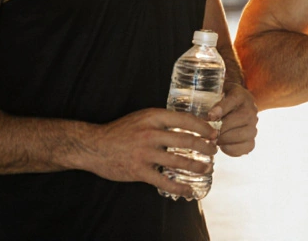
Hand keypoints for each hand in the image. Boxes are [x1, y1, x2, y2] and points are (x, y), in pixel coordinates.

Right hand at [81, 107, 217, 198]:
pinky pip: (164, 181)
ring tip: (207, 168)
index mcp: (153, 117)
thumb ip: (162, 120)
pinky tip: (189, 190)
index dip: (203, 127)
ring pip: (179, 160)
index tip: (214, 133)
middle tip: (214, 151)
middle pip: (186, 140)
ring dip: (197, 165)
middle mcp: (150, 133)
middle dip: (205, 147)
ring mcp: (145, 153)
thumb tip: (188, 124)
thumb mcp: (142, 118)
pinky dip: (179, 187)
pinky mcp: (139, 171)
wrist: (93, 146)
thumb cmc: (120, 131)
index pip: (185, 120)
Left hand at [207, 82, 258, 156]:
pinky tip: (223, 147)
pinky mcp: (251, 139)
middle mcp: (251, 109)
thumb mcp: (215, 94)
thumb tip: (209, 116)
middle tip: (209, 133)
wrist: (234, 107)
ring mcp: (253, 125)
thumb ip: (210, 99)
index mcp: (241, 95)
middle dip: (223, 128)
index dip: (222, 108)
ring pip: (247, 133)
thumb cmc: (221, 101)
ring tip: (215, 141)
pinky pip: (248, 146)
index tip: (210, 116)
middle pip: (243, 117)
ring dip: (228, 139)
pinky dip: (234, 149)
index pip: (234, 99)